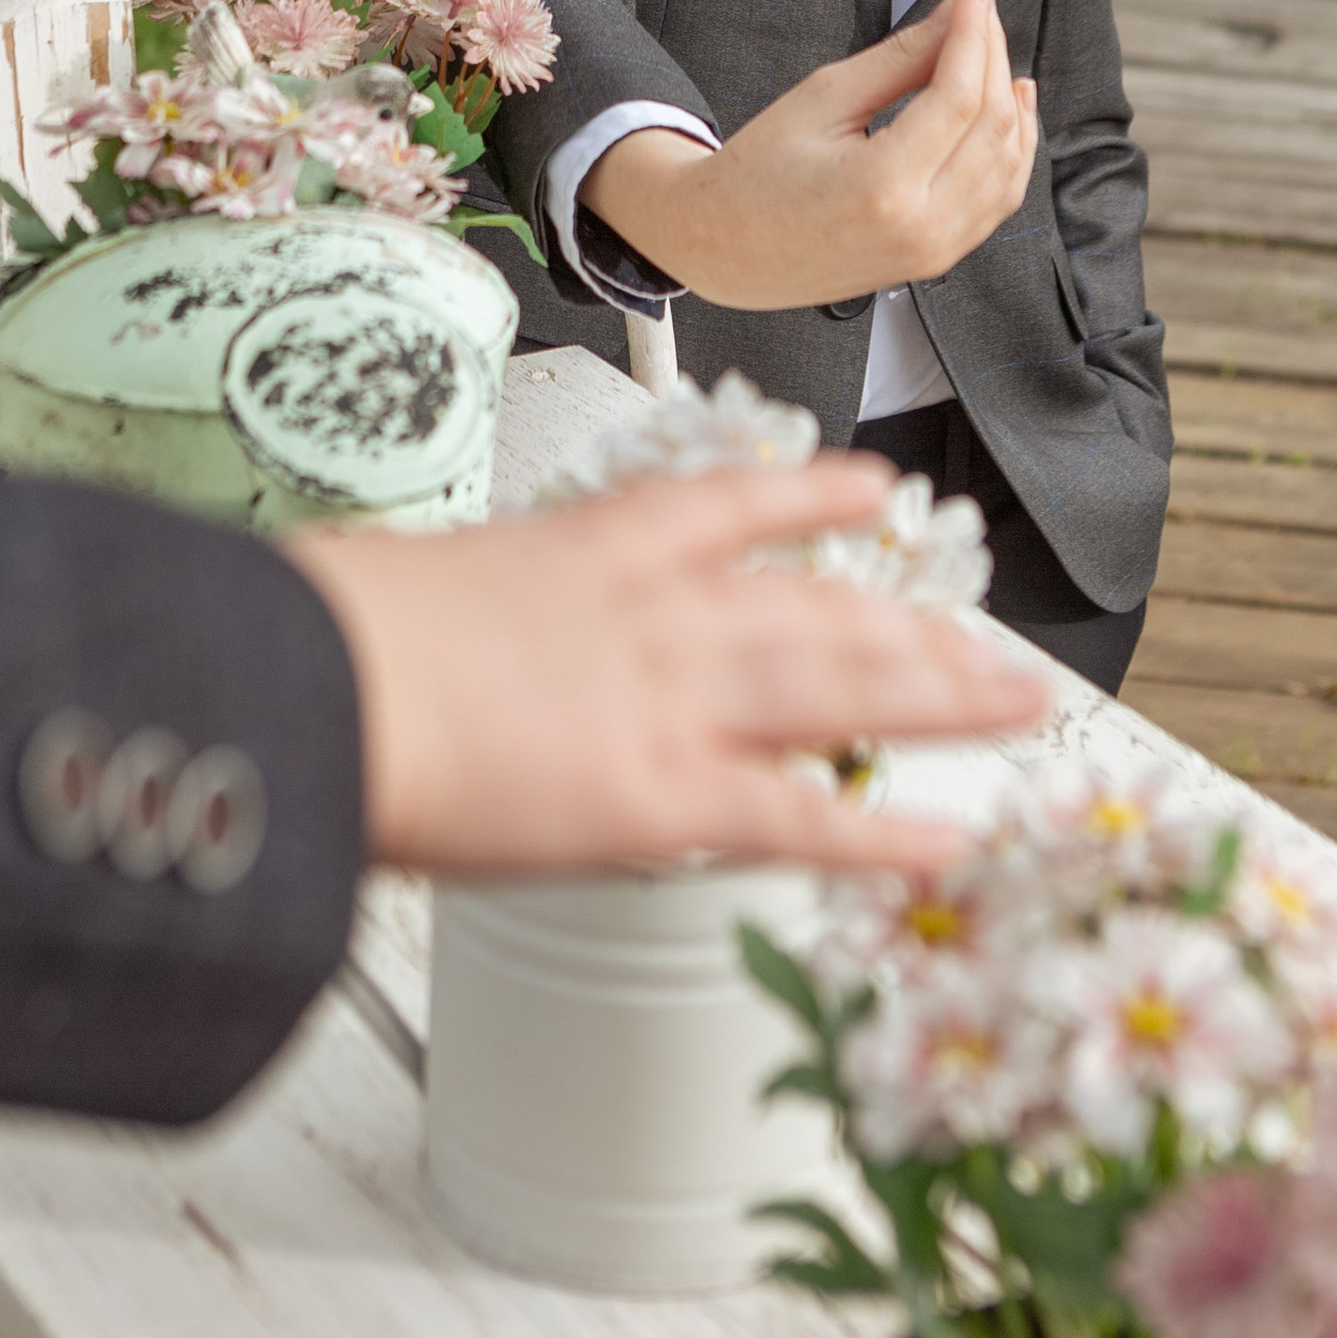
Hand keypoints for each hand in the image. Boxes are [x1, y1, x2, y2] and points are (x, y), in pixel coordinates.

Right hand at [287, 454, 1048, 879]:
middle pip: (820, 608)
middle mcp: (661, 611)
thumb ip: (481, 613)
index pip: (732, 507)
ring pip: (843, 690)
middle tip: (994, 646)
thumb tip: (459, 639)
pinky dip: (881, 836)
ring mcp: (674, 700)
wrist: (320, 675)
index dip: (815, 498)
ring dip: (942, 699)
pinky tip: (947, 843)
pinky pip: (801, 819)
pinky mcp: (664, 795)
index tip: (873, 493)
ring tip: (1016, 706)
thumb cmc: (338, 634)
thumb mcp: (421, 587)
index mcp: (597, 546)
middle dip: (917, 630)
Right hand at [582, 0, 1037, 311]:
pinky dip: (1011, 152)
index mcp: (882, 186)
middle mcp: (920, 228)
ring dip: (1011, 104)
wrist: (725, 248)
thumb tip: (952, 18)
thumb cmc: (757, 173)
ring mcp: (933, 252)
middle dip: (993, 58)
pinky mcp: (937, 259)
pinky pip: (997, 202)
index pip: (959, 97)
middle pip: (992, 128)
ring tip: (998, 52)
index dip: (973, 34)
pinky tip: (1011, 114)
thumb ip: (899, 59)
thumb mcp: (824, 98)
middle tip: (979, 11)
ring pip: (1008, 167)